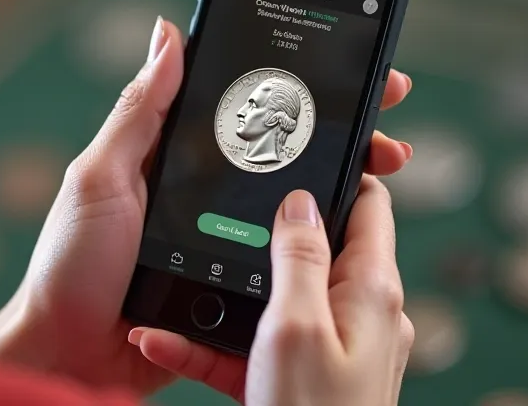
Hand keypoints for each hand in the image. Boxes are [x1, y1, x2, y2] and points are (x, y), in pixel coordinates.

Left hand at [0, 16, 413, 395]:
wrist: (70, 351)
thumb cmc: (71, 263)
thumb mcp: (101, 176)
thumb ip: (139, 111)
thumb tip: (168, 33)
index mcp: (174, 155)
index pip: (245, 106)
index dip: (295, 85)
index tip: (348, 69)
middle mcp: (204, 189)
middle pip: (284, 150)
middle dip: (341, 133)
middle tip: (387, 126)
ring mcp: (221, 234)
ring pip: (294, 202)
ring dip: (343, 183)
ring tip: (382, 171)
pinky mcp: (230, 278)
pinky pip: (284, 257)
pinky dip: (321, 243)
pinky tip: (352, 230)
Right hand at [133, 181, 411, 404]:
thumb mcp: (296, 326)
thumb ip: (298, 256)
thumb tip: (302, 200)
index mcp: (367, 289)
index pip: (367, 206)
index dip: (335, 173)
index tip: (294, 150)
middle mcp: (357, 313)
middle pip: (309, 250)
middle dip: (257, 235)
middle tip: (215, 207)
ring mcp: (330, 348)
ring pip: (270, 302)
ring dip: (222, 296)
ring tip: (171, 283)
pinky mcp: (299, 378)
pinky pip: (252, 348)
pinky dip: (212, 342)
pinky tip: (160, 340)